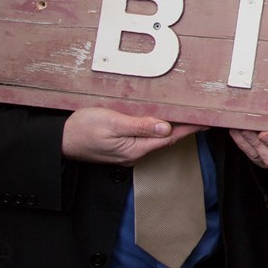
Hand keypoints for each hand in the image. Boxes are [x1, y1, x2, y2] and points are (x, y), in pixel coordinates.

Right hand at [61, 106, 203, 164]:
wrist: (59, 140)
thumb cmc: (82, 129)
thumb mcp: (111, 122)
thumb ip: (139, 125)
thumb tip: (166, 127)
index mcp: (135, 148)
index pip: (170, 137)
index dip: (190, 128)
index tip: (208, 120)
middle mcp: (135, 153)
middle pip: (167, 138)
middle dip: (187, 127)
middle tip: (204, 115)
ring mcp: (128, 151)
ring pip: (157, 138)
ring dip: (174, 127)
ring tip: (190, 116)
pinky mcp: (122, 146)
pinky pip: (146, 137)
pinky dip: (159, 128)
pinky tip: (163, 120)